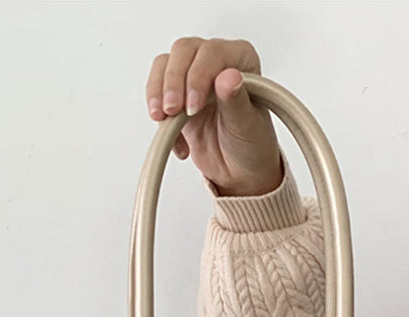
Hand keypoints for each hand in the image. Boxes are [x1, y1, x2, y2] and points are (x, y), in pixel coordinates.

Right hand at [145, 35, 283, 194]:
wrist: (240, 172)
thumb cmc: (252, 147)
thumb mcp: (248, 128)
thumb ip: (237, 102)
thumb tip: (229, 77)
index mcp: (242, 59)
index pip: (213, 52)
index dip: (198, 75)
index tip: (193, 106)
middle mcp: (217, 60)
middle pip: (184, 51)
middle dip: (174, 82)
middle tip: (173, 112)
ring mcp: (194, 74)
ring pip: (165, 65)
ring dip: (158, 92)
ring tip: (164, 121)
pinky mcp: (177, 92)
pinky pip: (157, 89)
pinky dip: (158, 113)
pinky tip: (177, 141)